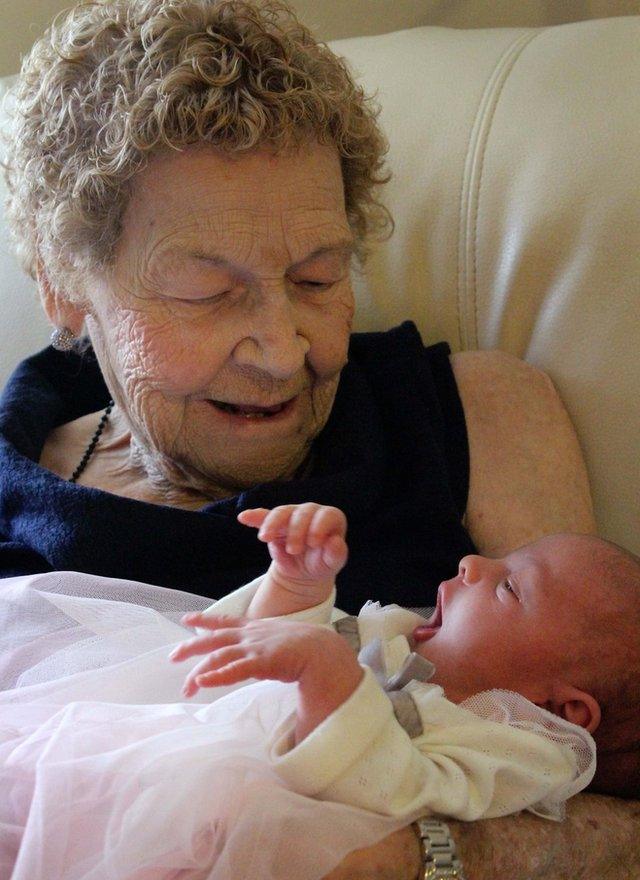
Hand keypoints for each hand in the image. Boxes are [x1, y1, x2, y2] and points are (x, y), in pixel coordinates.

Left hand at [171, 615, 361, 739]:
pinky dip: (216, 676)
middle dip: (191, 647)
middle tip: (172, 657)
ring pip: (218, 657)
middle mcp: (250, 635)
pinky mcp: (261, 662)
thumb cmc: (307, 647)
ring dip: (199, 672)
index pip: (224, 621)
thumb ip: (267, 647)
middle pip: (213, 639)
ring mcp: (254, 648)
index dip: (204, 620)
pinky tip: (202, 681)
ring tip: (187, 686)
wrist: (323, 649)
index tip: (187, 619)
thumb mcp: (280, 640)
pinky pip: (234, 670)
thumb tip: (261, 660)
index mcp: (255, 628)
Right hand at [239, 504, 347, 615]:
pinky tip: (244, 517)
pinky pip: (263, 516)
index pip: (327, 515)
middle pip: (302, 513)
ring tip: (265, 538)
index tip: (314, 543)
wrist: (305, 572)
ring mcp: (292, 515)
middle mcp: (311, 512)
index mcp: (330, 519)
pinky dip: (254, 517)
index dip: (320, 526)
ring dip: (273, 524)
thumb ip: (336, 554)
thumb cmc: (322, 563)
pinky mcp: (275, 523)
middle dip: (296, 531)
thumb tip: (335, 542)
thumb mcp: (331, 564)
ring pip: (281, 512)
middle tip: (294, 550)